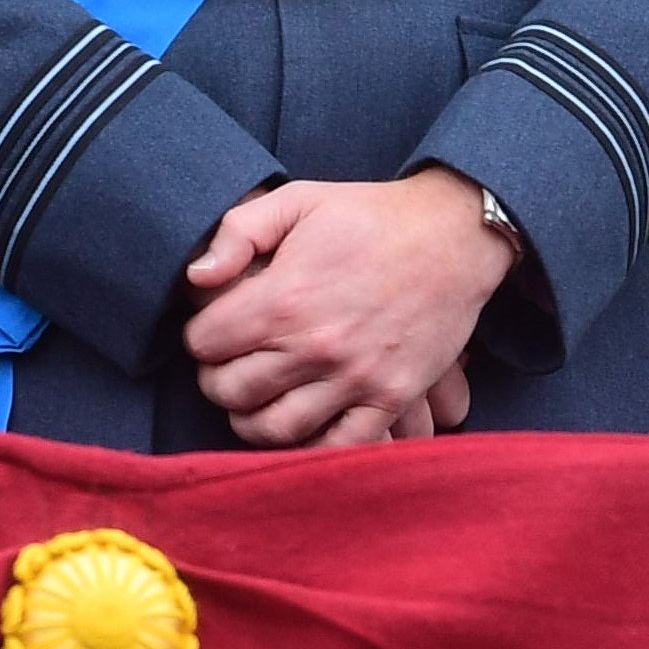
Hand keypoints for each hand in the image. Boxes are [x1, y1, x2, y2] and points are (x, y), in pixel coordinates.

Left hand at [180, 170, 514, 446]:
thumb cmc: (369, 215)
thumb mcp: (297, 200)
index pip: (204, 343)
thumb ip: (237, 232)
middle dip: (217, 379)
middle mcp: (315, 346)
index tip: (213, 329)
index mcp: (283, 299)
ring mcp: (355, 378)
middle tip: (228, 366)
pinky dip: (311, 448)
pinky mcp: (391, 397)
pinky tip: (301, 427)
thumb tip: (195, 278)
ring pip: (274, 429)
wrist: (453, 234)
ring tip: (255, 400)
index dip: (200, 335)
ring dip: (251, 419)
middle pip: (230, 391)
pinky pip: (339, 447)